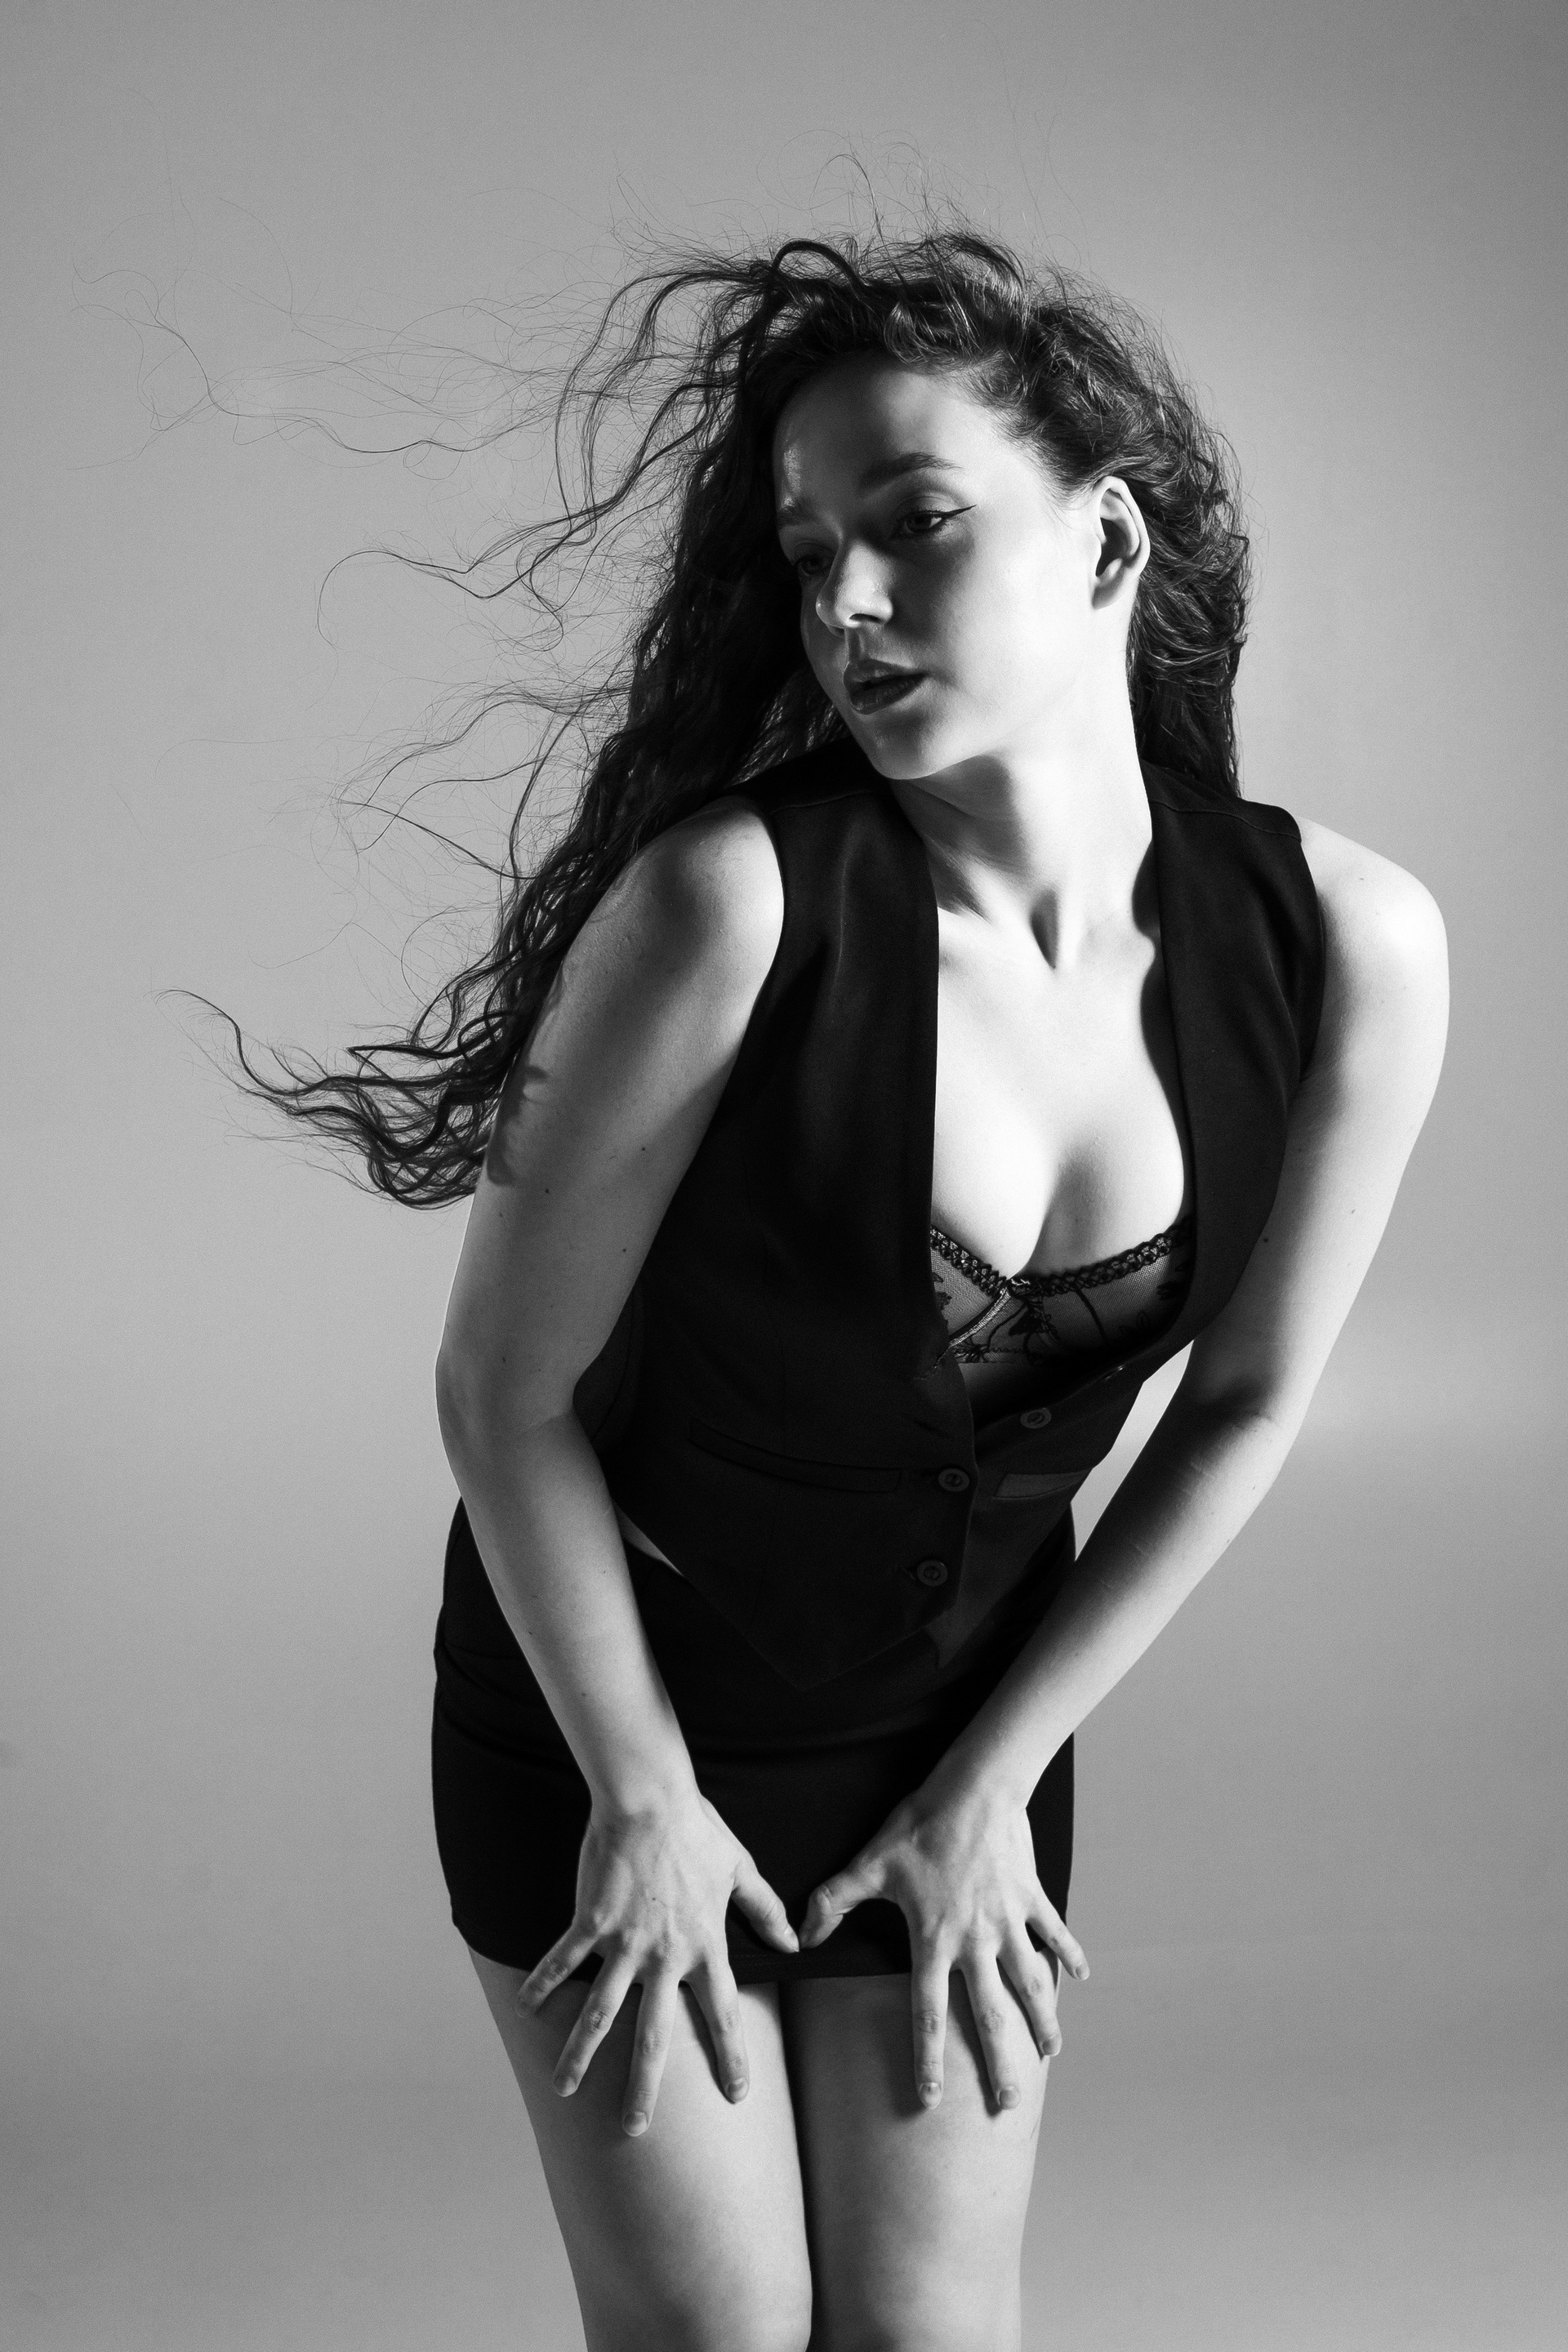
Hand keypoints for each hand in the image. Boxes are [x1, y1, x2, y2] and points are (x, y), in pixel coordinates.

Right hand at [517, 1787, 796, 2134]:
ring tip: (564, 2090)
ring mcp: (624, 1944)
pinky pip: (563, 1962)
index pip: (722, 2014)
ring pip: (600, 2013)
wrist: (650, 1800)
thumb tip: (794, 1943)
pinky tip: (525, 2009)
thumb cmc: (697, 1830)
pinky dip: (542, 1985)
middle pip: (654, 2036)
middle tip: (635, 2129)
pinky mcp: (590, 1923)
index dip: (732, 2057)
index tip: (736, 2095)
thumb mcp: (740, 1869)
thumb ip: (765, 1911)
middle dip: (644, 2087)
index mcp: (704, 1946)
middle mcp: (665, 1956)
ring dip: (580, 2056)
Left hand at [799, 1773, 1087, 2110]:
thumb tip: (803, 1936)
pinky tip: (1081, 1976)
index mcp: (935, 1940)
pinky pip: (1054, 1931)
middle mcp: (976, 1941)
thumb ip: (833, 1901)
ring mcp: (1009, 1921)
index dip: (926, 2057)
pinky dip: (1068, 1953)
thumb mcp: (869, 1863)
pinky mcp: (1031, 1896)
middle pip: (989, 2014)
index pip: (927, 2012)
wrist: (974, 1789)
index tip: (930, 2098)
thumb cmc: (919, 1824)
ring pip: (1030, 1982)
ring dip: (1042, 2020)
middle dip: (999, 2063)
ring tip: (1051, 2053)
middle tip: (1006, 2103)